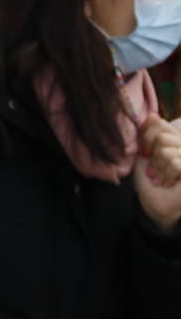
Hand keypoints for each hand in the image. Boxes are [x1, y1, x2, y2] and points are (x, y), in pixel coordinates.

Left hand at [135, 114, 180, 230]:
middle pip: (162, 136)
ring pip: (166, 150)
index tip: (144, 151)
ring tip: (161, 177)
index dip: (146, 135)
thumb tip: (153, 115)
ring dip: (158, 167)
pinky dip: (166, 174)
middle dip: (152, 154)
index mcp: (174, 140)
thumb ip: (148, 135)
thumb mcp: (144, 154)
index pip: (160, 123)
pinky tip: (167, 182)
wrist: (154, 204)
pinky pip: (175, 162)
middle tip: (154, 169)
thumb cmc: (149, 180)